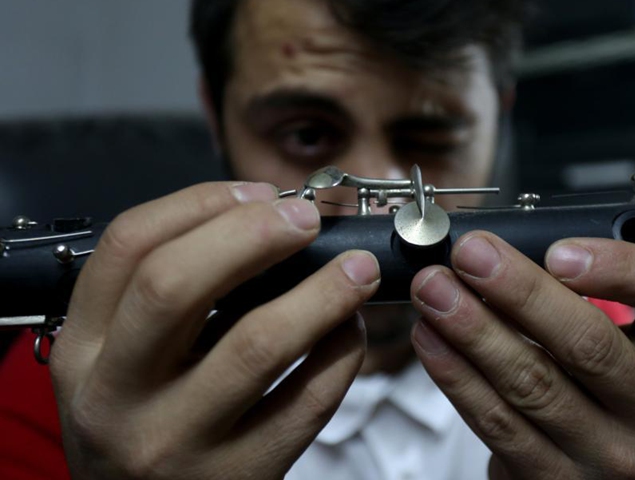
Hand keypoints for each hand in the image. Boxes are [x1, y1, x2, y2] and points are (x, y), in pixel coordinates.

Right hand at [50, 182, 379, 478]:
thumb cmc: (143, 422)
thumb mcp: (122, 359)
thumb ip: (170, 297)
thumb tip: (264, 225)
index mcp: (85, 351)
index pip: (128, 246)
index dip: (201, 203)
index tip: (258, 194)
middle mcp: (118, 396)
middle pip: (177, 284)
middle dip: (254, 234)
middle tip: (306, 220)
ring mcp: (178, 440)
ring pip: (257, 343)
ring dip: (322, 291)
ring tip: (356, 269)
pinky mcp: (241, 474)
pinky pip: (309, 400)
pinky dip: (342, 353)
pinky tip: (348, 329)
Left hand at [410, 232, 634, 478]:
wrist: (587, 456)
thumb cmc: (594, 374)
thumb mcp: (614, 328)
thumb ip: (574, 286)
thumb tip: (497, 247)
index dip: (620, 268)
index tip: (557, 248)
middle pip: (588, 344)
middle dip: (519, 291)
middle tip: (470, 253)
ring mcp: (608, 454)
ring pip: (532, 383)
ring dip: (472, 328)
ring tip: (433, 288)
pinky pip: (497, 422)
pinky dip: (456, 374)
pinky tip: (430, 336)